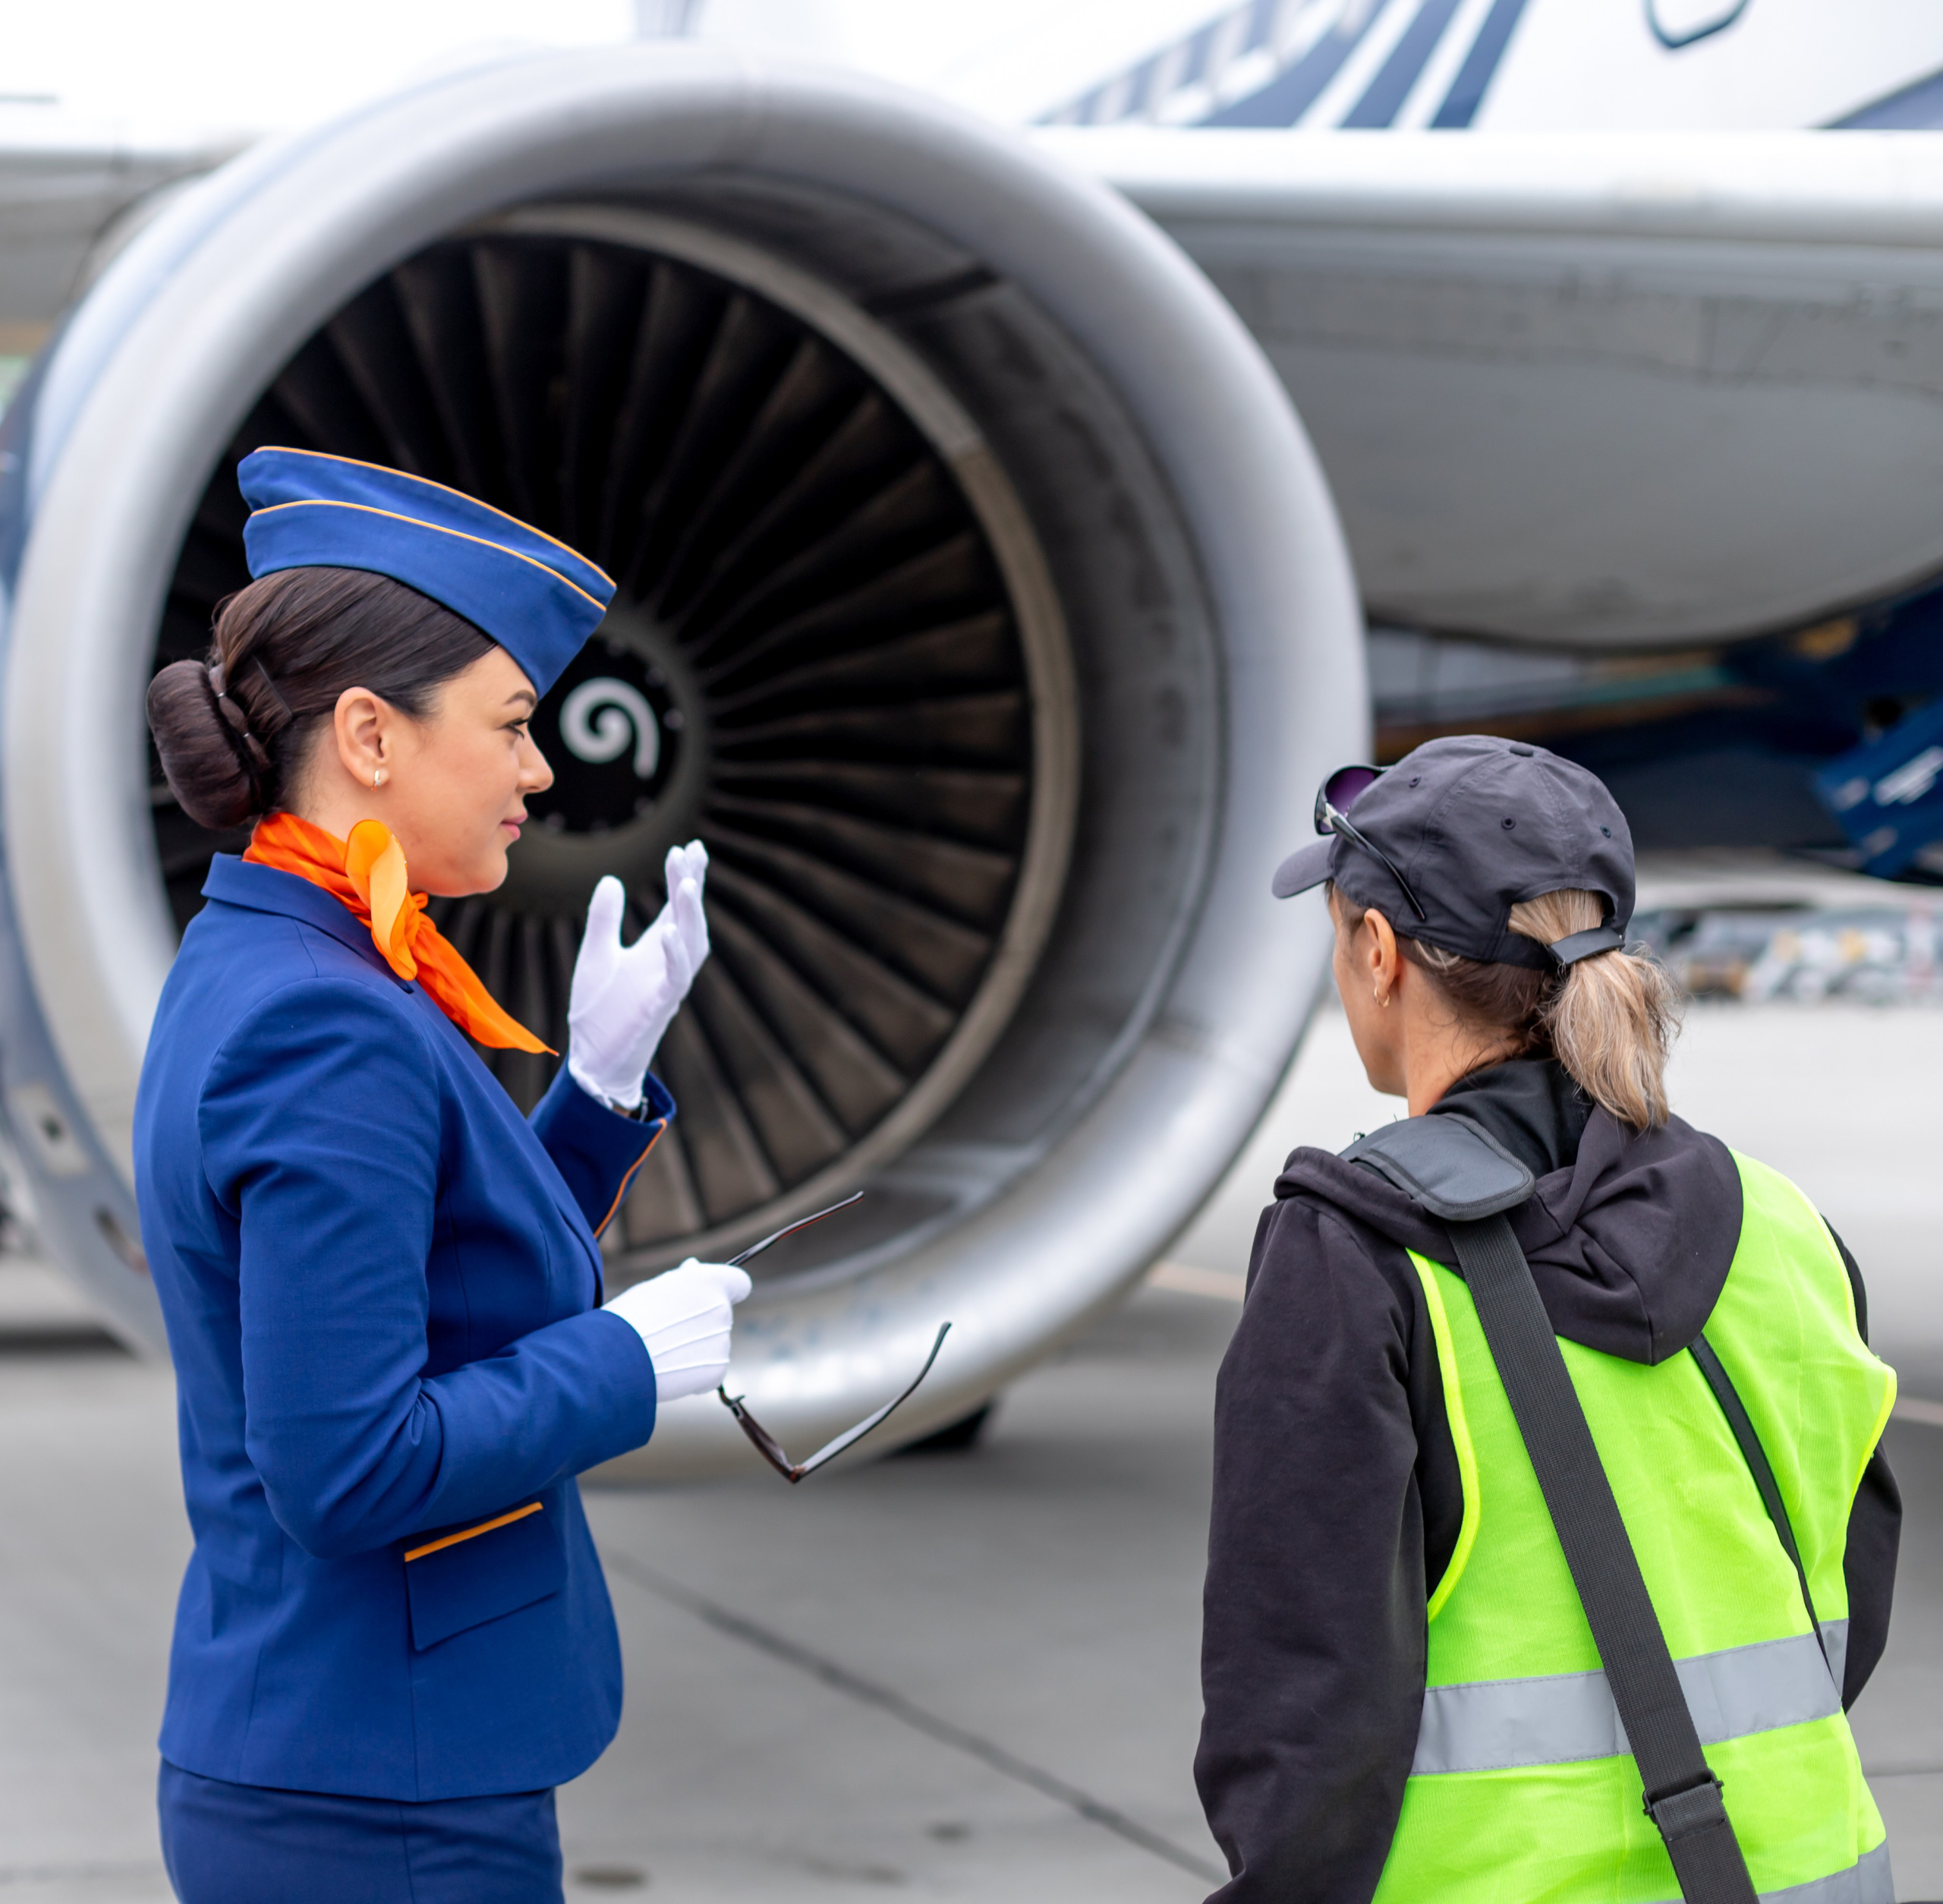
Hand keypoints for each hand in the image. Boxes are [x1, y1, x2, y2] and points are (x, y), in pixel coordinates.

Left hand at [568, 841, 709, 1109]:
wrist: (594, 1060)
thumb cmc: (599, 1011)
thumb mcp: (596, 955)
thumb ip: (605, 919)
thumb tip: (613, 879)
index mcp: (656, 950)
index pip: (676, 907)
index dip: (684, 878)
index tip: (689, 848)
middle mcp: (669, 963)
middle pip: (689, 917)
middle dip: (690, 885)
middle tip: (690, 853)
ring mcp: (667, 985)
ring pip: (693, 944)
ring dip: (691, 914)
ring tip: (687, 883)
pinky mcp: (661, 1007)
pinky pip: (676, 978)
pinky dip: (675, 954)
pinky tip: (670, 930)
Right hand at [603, 1258, 752, 1401]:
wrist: (616, 1358)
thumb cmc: (629, 1318)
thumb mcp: (654, 1288)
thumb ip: (682, 1281)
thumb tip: (694, 1268)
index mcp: (710, 1282)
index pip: (739, 1283)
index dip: (727, 1290)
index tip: (711, 1297)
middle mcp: (722, 1310)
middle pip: (721, 1316)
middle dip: (702, 1322)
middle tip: (668, 1330)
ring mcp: (722, 1342)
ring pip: (714, 1344)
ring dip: (696, 1348)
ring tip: (662, 1352)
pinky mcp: (717, 1371)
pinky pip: (710, 1370)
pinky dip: (694, 1373)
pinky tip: (669, 1370)